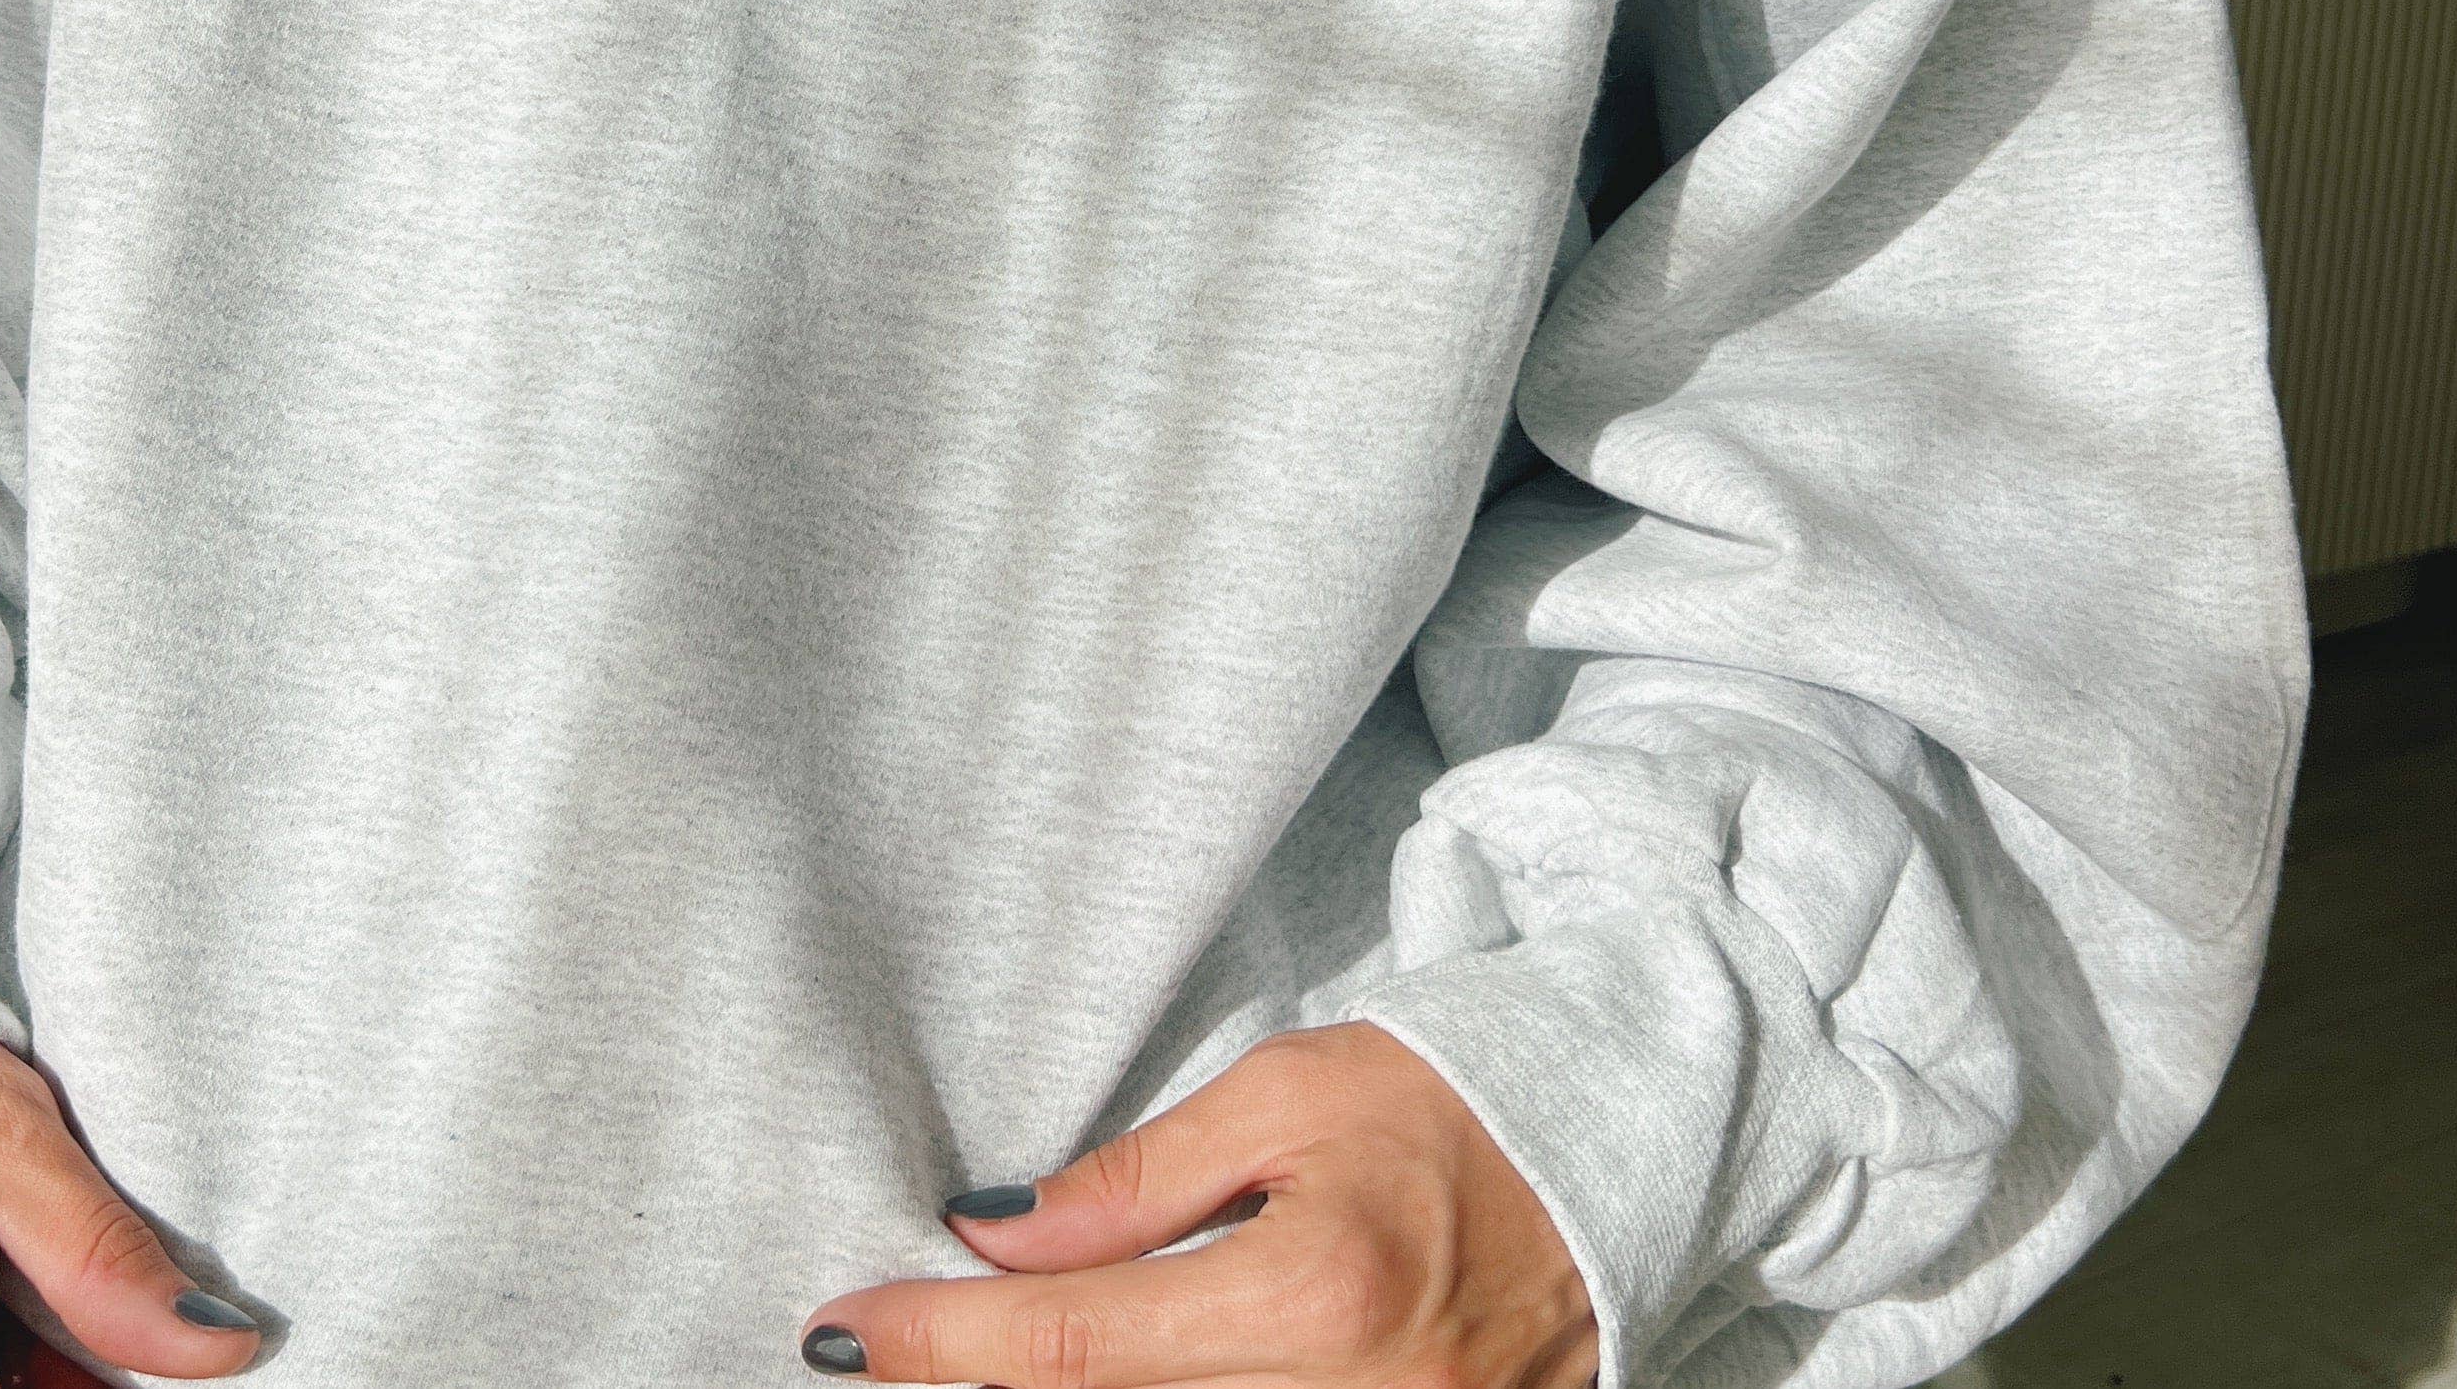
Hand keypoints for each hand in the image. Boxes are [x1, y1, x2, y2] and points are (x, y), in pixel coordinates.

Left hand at [800, 1020, 1596, 1388]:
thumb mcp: (1286, 1094)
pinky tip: (1110, 1379)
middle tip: (884, 1354)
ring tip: (979, 1362)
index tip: (841, 1329)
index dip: (938, 1343)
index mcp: (1313, 1294)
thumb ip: (1135, 1184)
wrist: (1615, 1158)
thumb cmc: (1448, 1101)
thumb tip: (993, 1233)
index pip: (1073, 1343)